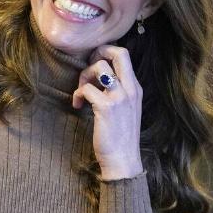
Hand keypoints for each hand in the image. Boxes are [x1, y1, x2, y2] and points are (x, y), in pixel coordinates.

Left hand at [72, 45, 142, 179]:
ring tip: (82, 91)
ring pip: (100, 67)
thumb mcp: (125, 108)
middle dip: (98, 53)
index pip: (124, 55)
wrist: (123, 160)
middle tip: (88, 69)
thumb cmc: (119, 135)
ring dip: (84, 75)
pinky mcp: (107, 108)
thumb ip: (117, 90)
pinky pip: (86, 88)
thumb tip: (99, 75)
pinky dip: (77, 94)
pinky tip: (78, 105)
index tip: (94, 64)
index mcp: (135, 88)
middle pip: (119, 53)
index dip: (106, 52)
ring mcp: (120, 98)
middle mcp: (131, 89)